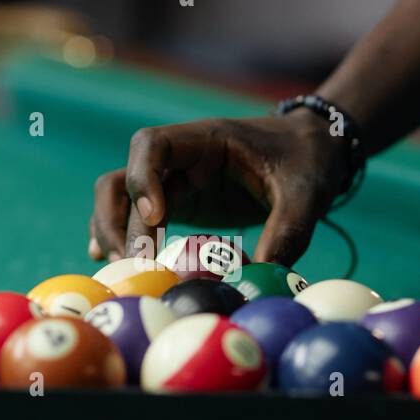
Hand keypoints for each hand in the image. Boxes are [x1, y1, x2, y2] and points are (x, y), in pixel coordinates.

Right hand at [88, 109, 348, 264]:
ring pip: (119, 200)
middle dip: (116, 220)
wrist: (312, 153)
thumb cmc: (307, 163)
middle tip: (132, 263)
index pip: (152, 146)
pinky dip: (119, 237)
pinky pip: (135, 218)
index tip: (156, 219)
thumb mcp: (306, 195)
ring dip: (111, 233)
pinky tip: (107, 260)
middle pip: (120, 179)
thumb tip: (259, 278)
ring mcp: (174, 183)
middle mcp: (179, 160)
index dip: (143, 179)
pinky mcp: (179, 205)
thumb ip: (287, 232)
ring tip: (124, 271)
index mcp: (205, 141)